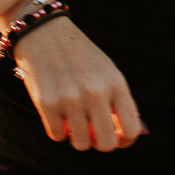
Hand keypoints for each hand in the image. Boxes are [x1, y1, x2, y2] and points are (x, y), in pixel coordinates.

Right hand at [11, 18, 143, 151]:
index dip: (125, 141)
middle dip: (99, 142)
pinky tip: (56, 110)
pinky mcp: (47, 103)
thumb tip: (124, 136)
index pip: (131, 130)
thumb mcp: (106, 71)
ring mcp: (71, 99)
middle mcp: (95, 92)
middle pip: (106, 144)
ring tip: (72, 117)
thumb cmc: (78, 55)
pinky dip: (57, 128)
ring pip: (80, 144)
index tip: (116, 138)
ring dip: (76, 136)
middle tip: (92, 131)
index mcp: (115, 83)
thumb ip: (117, 101)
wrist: (43, 30)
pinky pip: (57, 136)